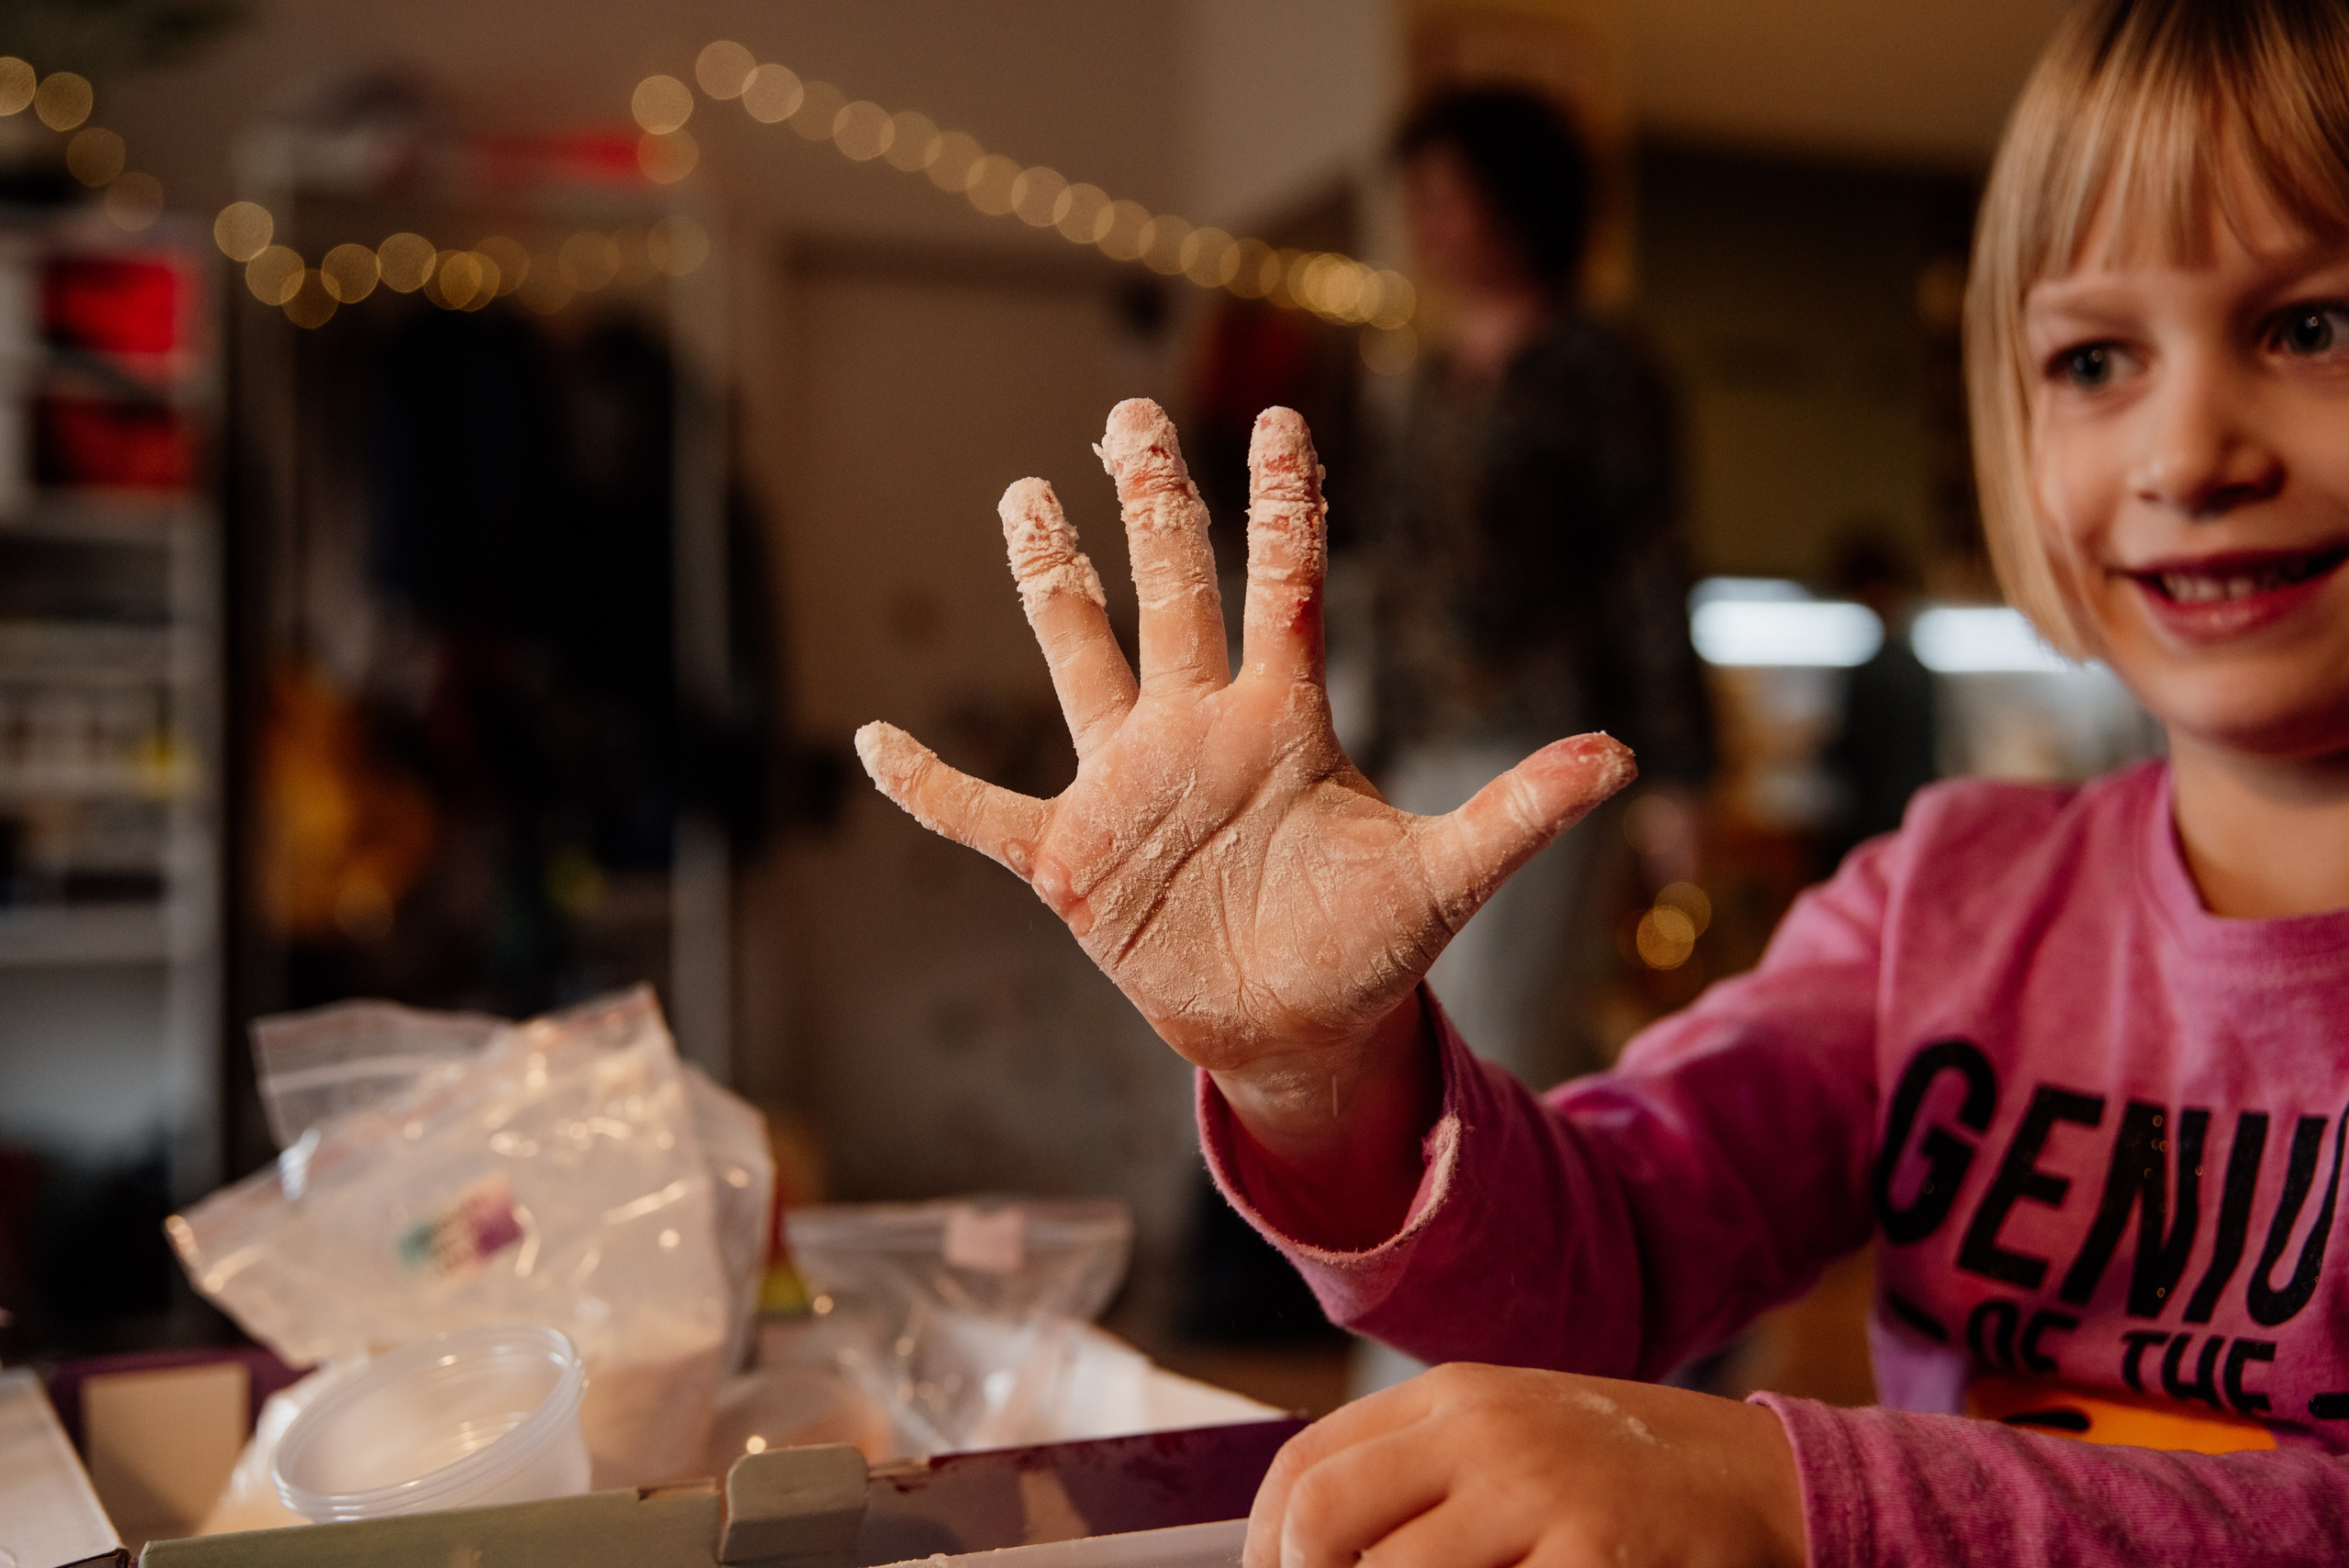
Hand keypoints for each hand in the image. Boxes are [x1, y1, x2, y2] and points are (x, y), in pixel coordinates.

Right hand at [856, 401, 1631, 1142]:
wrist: (1300, 1028)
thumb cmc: (1369, 944)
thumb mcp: (1448, 874)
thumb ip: (1520, 809)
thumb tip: (1625, 756)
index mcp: (1283, 719)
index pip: (1283, 585)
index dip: (1285, 505)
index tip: (1284, 419)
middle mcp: (1197, 729)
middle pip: (1170, 591)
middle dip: (1150, 504)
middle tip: (1126, 416)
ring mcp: (1126, 787)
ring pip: (1079, 661)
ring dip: (1050, 586)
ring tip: (1021, 498)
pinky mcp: (1071, 861)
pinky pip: (982, 815)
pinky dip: (930, 786)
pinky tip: (875, 741)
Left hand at [1249, 1363, 1805, 1567]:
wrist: (1762, 1481)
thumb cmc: (1621, 1478)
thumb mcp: (1511, 1445)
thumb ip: (1418, 1480)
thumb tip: (1310, 1548)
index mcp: (1452, 1398)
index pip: (1303, 1464)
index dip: (1263, 1544)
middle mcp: (1483, 1433)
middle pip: (1323, 1519)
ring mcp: (1538, 1493)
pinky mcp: (1592, 1555)